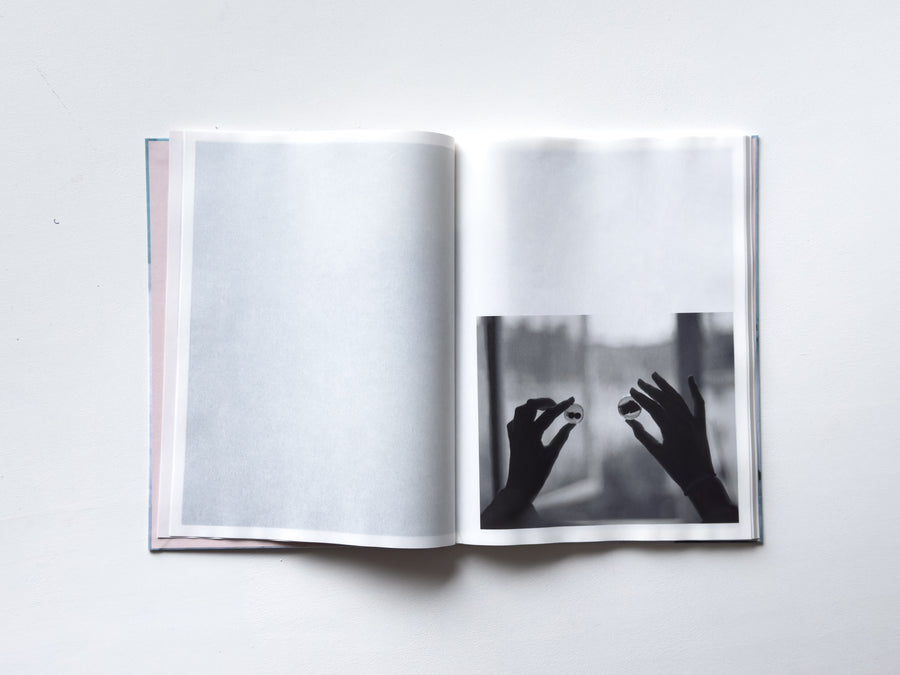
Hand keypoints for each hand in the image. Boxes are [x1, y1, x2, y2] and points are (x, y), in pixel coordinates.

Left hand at [505, 396, 576, 502]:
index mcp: (531, 434)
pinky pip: (517, 419)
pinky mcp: (512, 437)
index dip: (562, 406)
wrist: (520, 486)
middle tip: (557, 404)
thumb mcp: (552, 454)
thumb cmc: (538, 473)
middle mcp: (520, 430)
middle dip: (544, 401)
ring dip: (534, 406)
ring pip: (521, 410)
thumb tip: (572, 424)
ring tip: (547, 409)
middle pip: (530, 405)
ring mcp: (514, 433)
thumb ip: (562, 436)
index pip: (549, 414)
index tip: (572, 399)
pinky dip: (526, 415)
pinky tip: (533, 419)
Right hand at [626, 373, 713, 492]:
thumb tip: (628, 419)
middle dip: (650, 389)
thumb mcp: (656, 452)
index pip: (653, 408)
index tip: (631, 390)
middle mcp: (683, 422)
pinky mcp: (701, 423)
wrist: (699, 478)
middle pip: (664, 400)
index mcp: (670, 429)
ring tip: (655, 376)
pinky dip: (695, 391)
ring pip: (678, 399)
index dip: (640, 398)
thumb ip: (641, 434)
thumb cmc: (675, 467)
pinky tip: (690, 378)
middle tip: (639, 382)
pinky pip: (699, 404)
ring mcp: (693, 421)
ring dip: (666, 387)